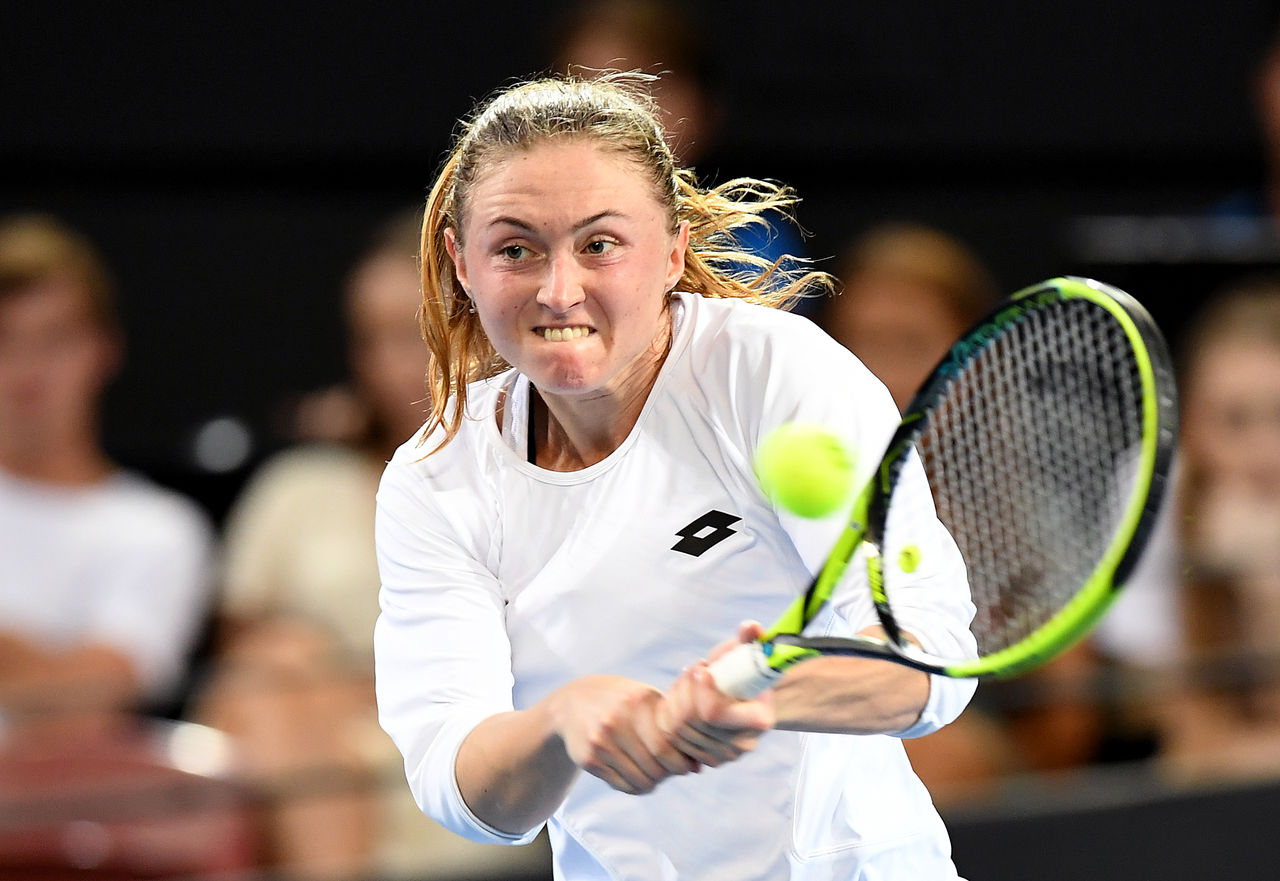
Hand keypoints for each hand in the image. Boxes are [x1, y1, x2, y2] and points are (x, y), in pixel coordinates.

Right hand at [550, 675, 698, 794]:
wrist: (572, 703)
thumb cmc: (622, 701)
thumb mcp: (645, 699)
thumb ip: (673, 726)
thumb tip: (698, 766)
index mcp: (637, 702)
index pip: (667, 746)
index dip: (681, 762)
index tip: (687, 764)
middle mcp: (616, 721)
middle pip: (655, 767)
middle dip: (668, 774)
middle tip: (671, 771)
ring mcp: (600, 742)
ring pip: (640, 781)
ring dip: (653, 783)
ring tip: (655, 773)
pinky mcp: (588, 759)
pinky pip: (622, 786)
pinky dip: (636, 787)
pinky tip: (637, 775)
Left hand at [658, 622, 775, 766]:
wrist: (742, 694)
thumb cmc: (745, 668)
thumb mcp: (747, 649)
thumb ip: (751, 637)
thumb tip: (751, 627)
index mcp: (759, 720)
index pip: (713, 713)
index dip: (699, 688)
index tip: (700, 666)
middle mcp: (743, 745)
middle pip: (691, 721)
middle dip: (684, 690)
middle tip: (691, 670)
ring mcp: (723, 756)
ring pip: (677, 730)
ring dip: (675, 699)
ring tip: (687, 681)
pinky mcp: (704, 759)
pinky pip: (671, 738)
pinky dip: (669, 714)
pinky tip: (680, 697)